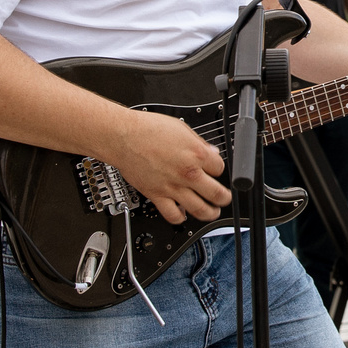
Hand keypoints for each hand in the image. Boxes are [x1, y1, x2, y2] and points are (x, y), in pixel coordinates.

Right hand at [107, 109, 231, 224]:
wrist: (123, 137)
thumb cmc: (148, 129)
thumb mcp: (181, 129)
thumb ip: (199, 144)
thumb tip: (211, 152)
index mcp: (196, 154)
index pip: (220, 168)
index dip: (219, 169)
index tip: (216, 171)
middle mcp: (188, 173)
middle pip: (217, 194)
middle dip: (224, 198)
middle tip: (225, 198)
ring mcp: (173, 187)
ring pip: (200, 209)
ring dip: (210, 213)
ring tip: (212, 212)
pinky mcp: (157, 196)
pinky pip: (173, 215)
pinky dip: (180, 218)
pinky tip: (183, 214)